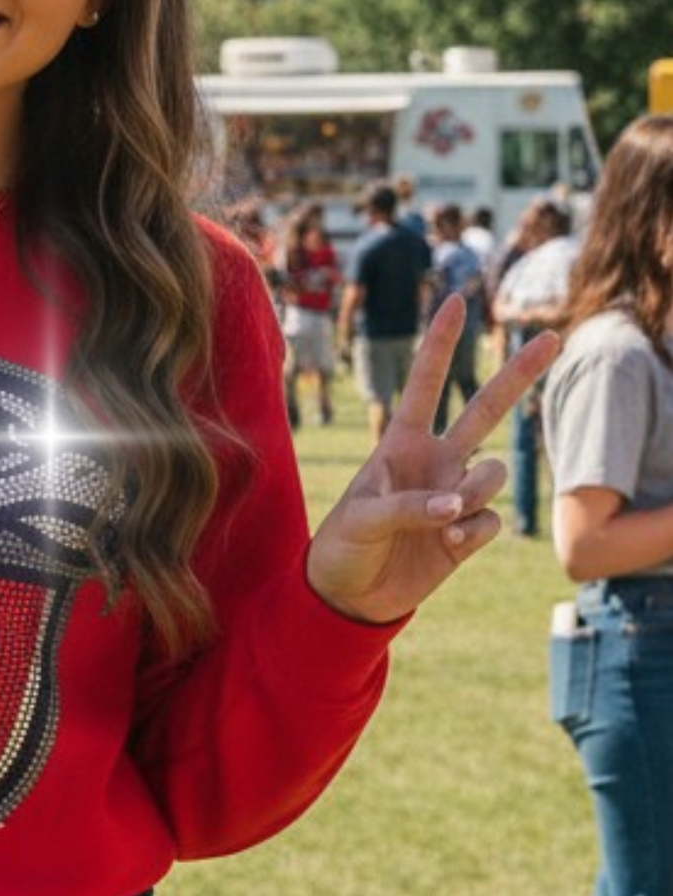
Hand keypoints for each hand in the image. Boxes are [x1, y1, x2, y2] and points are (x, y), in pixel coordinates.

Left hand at [306, 295, 558, 624]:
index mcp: (400, 443)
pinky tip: (450, 545)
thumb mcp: (361, 519)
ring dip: (476, 492)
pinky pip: (490, 518)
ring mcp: (455, 493)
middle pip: (486, 409)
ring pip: (493, 473)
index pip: (425, 384)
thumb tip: (454, 507)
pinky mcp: (468, 531)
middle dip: (519, 374)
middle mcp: (435, 460)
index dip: (440, 344)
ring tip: (446, 518)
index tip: (455, 301)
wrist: (351, 594)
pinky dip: (474, 531)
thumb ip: (407, 508)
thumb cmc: (344, 545)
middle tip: (552, 336)